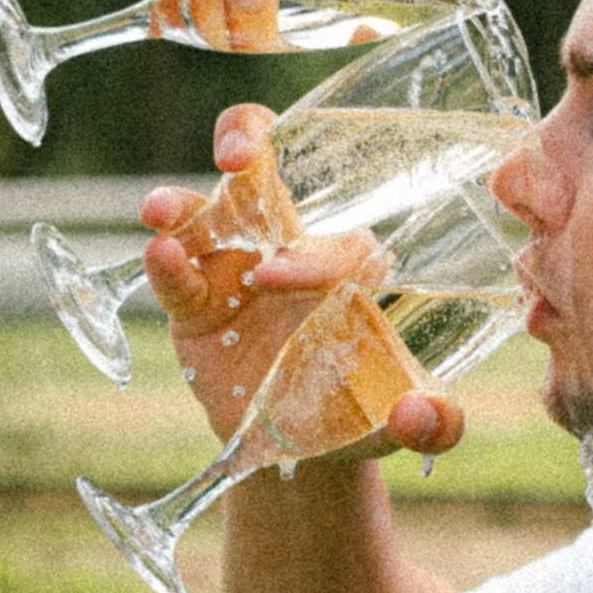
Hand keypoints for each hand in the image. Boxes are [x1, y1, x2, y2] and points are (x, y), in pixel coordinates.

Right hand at [139, 108, 468, 458]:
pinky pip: (176, 275)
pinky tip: (159, 253)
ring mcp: (233, 271)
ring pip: (206, 211)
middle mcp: (287, 251)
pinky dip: (165, 263)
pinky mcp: (195, 305)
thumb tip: (423, 418)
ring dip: (182, 202)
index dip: (324, 255)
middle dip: (251, 143)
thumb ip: (433, 422)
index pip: (339, 237)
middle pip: (266, 172)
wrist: (297, 449)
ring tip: (161, 211)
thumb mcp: (402, 423)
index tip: (297, 285)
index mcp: (345, 268)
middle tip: (238, 159)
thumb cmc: (357, 416)